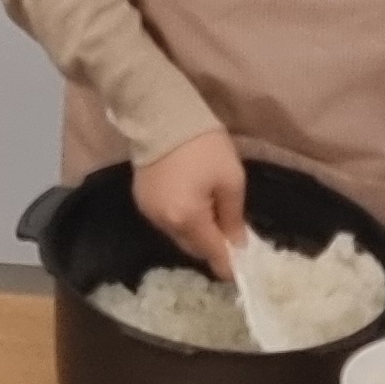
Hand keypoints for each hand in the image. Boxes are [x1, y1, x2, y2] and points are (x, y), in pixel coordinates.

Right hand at [132, 130, 247, 275]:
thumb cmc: (203, 146)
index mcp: (187, 218)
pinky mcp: (141, 200)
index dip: (229, 263)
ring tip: (212, 215)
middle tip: (231, 235)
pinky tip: (192, 204)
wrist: (162, 115)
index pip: (212, 253)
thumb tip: (238, 244)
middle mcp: (164, 223)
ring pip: (179, 235)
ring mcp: (149, 212)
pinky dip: (181, 220)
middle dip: (213, 246)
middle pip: (194, 248)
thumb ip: (234, 217)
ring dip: (197, 232)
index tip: (242, 268)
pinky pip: (166, 222)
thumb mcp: (230, 179)